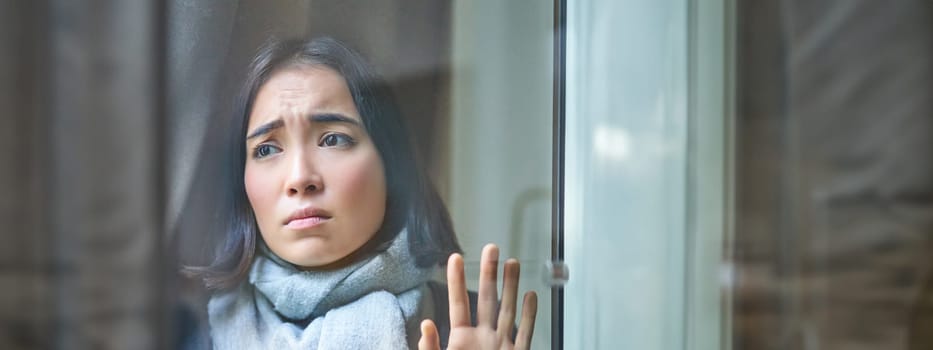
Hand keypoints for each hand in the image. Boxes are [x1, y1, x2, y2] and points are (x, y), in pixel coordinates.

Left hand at [418, 244, 537, 349]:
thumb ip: (431, 347)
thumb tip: (425, 324)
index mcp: (461, 339)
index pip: (458, 303)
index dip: (456, 280)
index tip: (455, 257)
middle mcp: (483, 338)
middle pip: (487, 298)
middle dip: (490, 272)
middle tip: (492, 248)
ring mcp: (501, 345)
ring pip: (508, 310)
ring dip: (511, 286)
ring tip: (512, 262)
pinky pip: (525, 333)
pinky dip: (529, 315)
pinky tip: (530, 296)